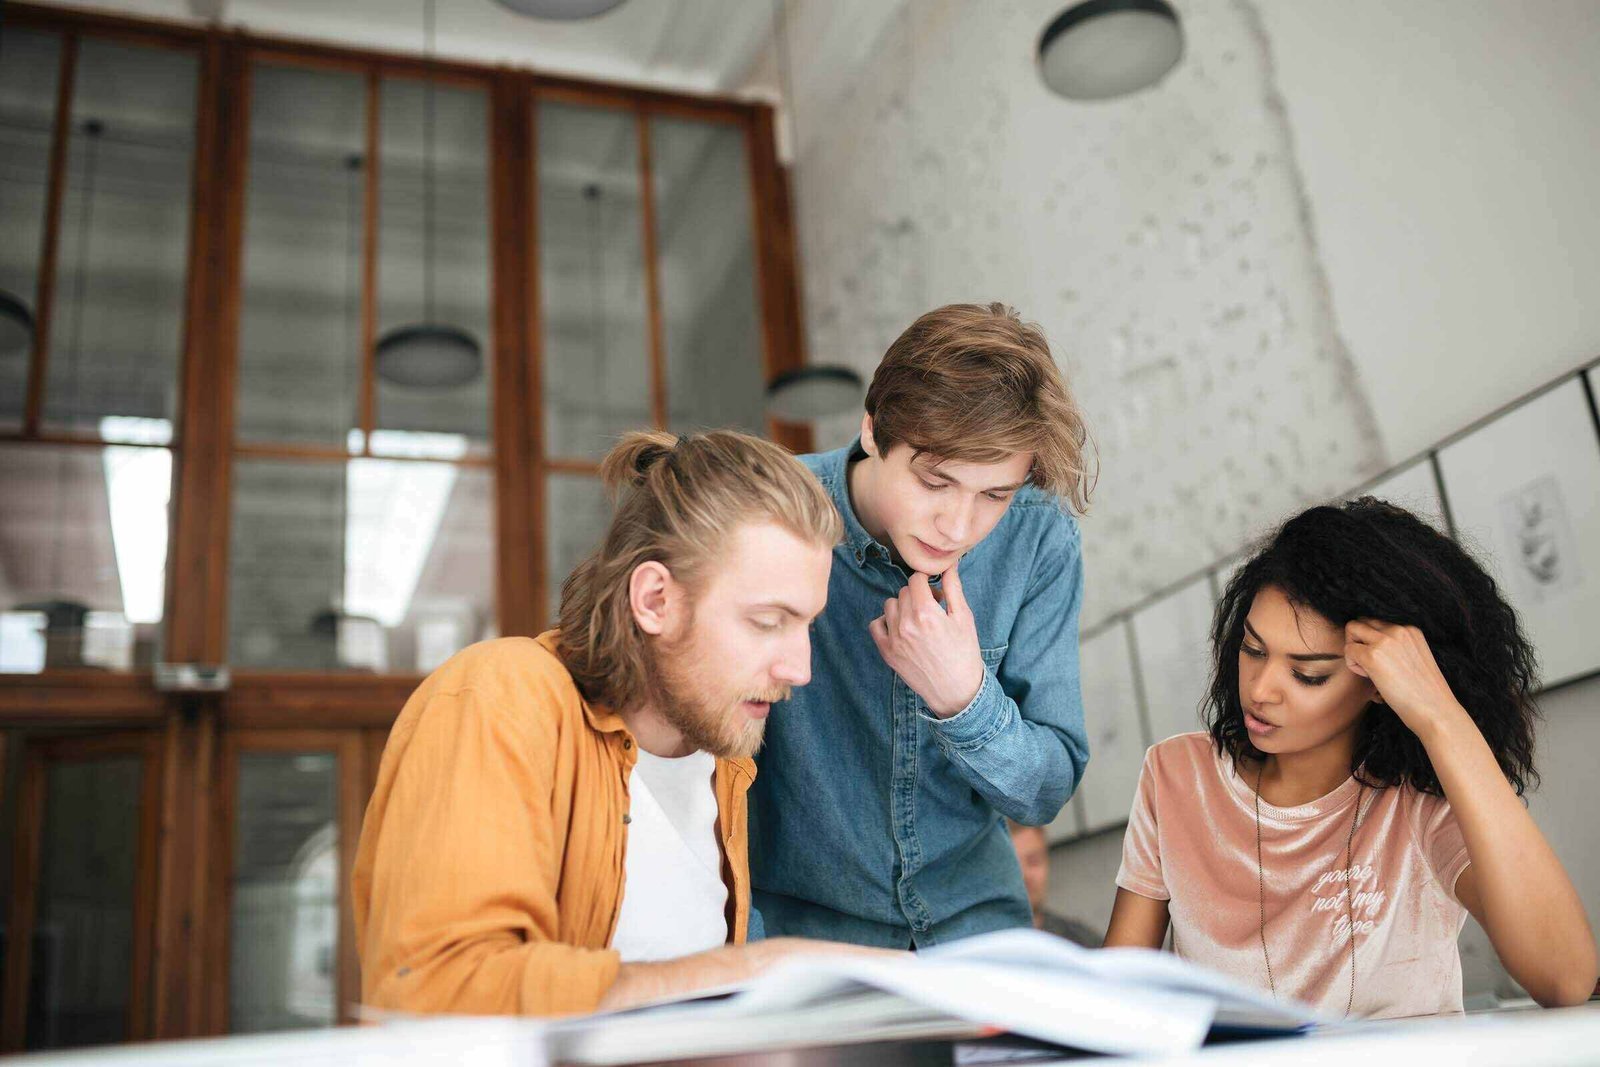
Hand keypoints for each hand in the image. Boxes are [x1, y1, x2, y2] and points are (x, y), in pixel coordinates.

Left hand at [868, 560, 984, 717]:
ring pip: (889, 605)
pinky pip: (875, 625)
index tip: (934, 590)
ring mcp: (893, 639)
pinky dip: (886, 622)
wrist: (956, 691)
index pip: (915, 580)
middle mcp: (906, 624)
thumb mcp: (964, 618)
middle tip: (932, 607)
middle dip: (917, 595)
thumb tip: (949, 564)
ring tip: (918, 619)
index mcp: (926, 612)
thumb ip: (953, 588)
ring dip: (902, 607)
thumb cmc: (964, 653)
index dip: (926, 581)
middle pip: (903, 592)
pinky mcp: (887, 652)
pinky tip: (901, 628)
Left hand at [1343, 619, 1467, 739]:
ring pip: (1351, 629)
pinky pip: (1348, 650)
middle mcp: (1398, 629)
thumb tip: (1370, 644)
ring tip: (1370, 671)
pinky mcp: (1372, 655)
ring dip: (1354, 650)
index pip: (1377, 623)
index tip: (1383, 661)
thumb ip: (1397, 647)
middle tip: (1370, 665)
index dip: (1373, 642)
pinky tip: (1370, 679)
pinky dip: (1353, 665)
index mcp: (1411, 630)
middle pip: (1362, 622)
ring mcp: (1385, 641)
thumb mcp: (1415, 658)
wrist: (1436, 710)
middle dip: (1359, 641)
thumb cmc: (1424, 693)